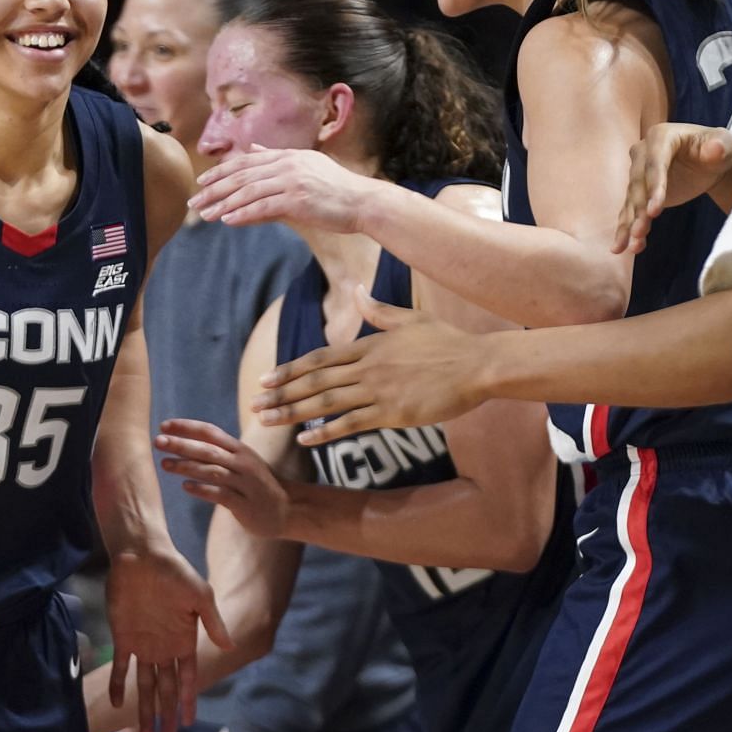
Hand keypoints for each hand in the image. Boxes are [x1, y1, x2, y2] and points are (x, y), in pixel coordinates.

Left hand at [106, 544, 232, 731]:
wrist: (141, 555)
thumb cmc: (174, 571)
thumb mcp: (200, 595)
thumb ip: (213, 622)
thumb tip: (229, 646)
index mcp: (185, 641)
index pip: (187, 679)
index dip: (186, 701)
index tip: (188, 723)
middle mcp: (164, 648)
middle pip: (166, 689)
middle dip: (166, 716)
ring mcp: (143, 645)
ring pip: (145, 685)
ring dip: (144, 709)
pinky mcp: (123, 638)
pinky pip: (120, 668)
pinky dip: (118, 685)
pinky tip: (117, 704)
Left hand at [156, 419, 290, 538]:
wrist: (288, 508)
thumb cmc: (257, 484)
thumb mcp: (242, 462)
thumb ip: (219, 452)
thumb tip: (184, 443)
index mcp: (239, 449)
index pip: (210, 432)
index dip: (187, 427)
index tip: (164, 425)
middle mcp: (242, 462)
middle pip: (208, 450)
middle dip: (182, 444)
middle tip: (158, 441)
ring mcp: (245, 483)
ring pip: (212, 471)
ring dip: (187, 466)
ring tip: (165, 464)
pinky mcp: (245, 504)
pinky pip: (221, 495)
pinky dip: (203, 490)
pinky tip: (185, 487)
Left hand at [192, 146, 379, 233]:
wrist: (362, 202)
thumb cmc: (335, 189)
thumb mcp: (305, 166)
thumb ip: (275, 159)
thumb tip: (251, 149)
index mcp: (287, 155)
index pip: (245, 161)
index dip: (220, 171)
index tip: (201, 181)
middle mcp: (287, 164)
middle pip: (241, 175)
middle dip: (214, 189)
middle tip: (194, 201)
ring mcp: (292, 181)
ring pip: (248, 191)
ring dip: (223, 204)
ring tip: (205, 215)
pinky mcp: (297, 199)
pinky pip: (262, 207)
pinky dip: (243, 213)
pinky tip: (228, 220)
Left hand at [253, 285, 490, 442]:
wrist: (477, 365)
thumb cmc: (447, 342)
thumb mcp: (409, 319)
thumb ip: (377, 310)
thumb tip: (357, 291)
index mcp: (367, 346)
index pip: (318, 359)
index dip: (289, 370)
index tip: (267, 379)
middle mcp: (366, 367)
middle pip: (313, 381)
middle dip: (280, 393)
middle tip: (254, 402)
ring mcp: (378, 391)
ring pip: (325, 402)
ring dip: (292, 412)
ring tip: (266, 420)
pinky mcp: (392, 412)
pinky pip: (351, 424)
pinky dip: (325, 432)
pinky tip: (304, 440)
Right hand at [612, 121, 731, 255]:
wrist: (710, 162)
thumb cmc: (718, 150)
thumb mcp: (724, 145)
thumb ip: (720, 146)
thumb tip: (714, 149)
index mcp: (660, 137)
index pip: (655, 165)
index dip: (654, 187)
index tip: (655, 210)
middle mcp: (643, 154)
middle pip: (638, 185)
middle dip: (638, 210)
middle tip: (640, 232)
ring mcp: (638, 175)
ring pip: (631, 202)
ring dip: (630, 224)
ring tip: (631, 246)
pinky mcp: (639, 194)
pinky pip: (630, 212)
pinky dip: (627, 230)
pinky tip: (622, 247)